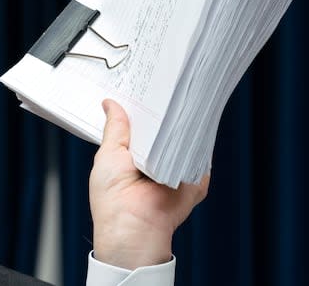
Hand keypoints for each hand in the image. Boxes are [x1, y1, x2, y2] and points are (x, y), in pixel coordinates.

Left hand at [89, 99, 209, 268]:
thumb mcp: (108, 154)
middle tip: (165, 82)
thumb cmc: (113, 200)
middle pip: (164, 127)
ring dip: (181, 122)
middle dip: (163, 109)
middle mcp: (155, 158)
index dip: (142, 105)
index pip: (141, 123)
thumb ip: (115, 128)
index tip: (144, 81)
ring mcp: (176, 167)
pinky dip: (199, 141)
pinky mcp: (194, 176)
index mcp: (132, 153)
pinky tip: (195, 122)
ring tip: (180, 97)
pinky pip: (200, 154)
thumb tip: (110, 103)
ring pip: (183, 137)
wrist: (134, 228)